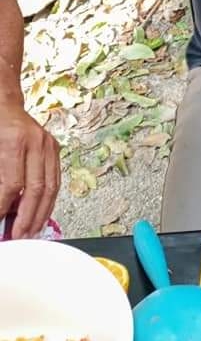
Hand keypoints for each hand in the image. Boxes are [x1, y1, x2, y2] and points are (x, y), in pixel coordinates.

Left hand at [0, 104, 59, 238]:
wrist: (3, 103)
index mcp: (14, 141)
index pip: (12, 185)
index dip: (5, 209)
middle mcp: (36, 142)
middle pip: (36, 188)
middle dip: (27, 218)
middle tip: (18, 237)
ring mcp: (48, 144)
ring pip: (51, 186)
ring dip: (41, 213)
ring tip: (31, 231)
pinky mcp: (55, 147)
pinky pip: (56, 178)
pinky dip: (49, 199)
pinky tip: (41, 213)